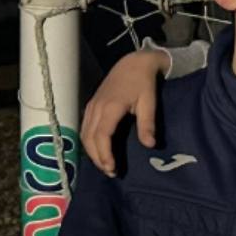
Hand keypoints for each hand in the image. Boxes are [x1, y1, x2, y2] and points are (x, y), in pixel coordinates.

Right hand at [80, 49, 169, 176]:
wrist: (133, 63)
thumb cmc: (143, 82)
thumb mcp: (150, 102)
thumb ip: (148, 124)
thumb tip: (150, 145)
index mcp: (110, 107)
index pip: (101, 135)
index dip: (104, 154)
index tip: (112, 168)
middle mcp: (96, 108)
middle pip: (89, 138)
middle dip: (98, 158)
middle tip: (111, 172)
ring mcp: (91, 106)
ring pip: (84, 134)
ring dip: (92, 152)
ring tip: (105, 165)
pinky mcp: (91, 106)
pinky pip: (85, 128)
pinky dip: (89, 142)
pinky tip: (99, 151)